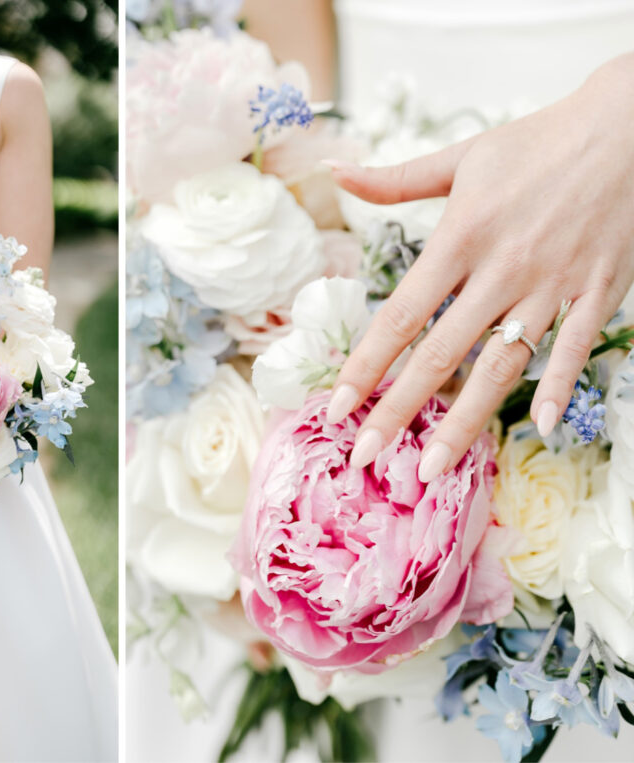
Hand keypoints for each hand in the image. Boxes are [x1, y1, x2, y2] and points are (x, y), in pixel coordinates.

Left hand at [324, 54, 633, 480]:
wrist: (630, 125)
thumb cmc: (537, 143)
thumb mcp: (460, 156)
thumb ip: (394, 180)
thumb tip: (333, 173)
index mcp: (460, 237)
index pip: (399, 315)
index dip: (365, 366)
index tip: (337, 407)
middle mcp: (501, 269)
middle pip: (440, 355)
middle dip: (398, 411)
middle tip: (366, 456)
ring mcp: (552, 285)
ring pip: (500, 366)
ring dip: (463, 421)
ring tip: (433, 468)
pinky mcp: (598, 292)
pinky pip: (575, 349)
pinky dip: (556, 387)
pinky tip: (539, 428)